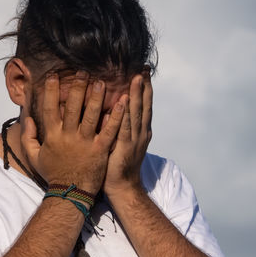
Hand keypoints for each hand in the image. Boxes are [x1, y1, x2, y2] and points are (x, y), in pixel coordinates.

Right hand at [22, 71, 123, 193]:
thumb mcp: (35, 156)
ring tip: (101, 82)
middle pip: (72, 106)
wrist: (71, 194)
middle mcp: (68, 136)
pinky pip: (109, 129)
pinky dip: (116, 115)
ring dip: (96, 97)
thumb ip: (29, 136)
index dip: (51, 91)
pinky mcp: (101, 149)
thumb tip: (28, 118)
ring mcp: (86, 142)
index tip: (53, 76)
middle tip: (82, 72)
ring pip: (91, 115)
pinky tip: (122, 102)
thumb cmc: (53, 174)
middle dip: (77, 87)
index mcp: (52, 135)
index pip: (49, 108)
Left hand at [103, 72, 152, 196]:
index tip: (143, 72)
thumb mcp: (120, 141)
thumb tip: (110, 108)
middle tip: (143, 69)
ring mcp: (134, 140)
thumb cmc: (116, 165)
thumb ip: (118, 125)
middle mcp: (140, 133)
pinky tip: (126, 101)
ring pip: (136, 113)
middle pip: (144, 105)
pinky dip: (126, 113)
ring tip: (137, 78)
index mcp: (140, 131)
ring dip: (137, 95)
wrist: (122, 187)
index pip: (143, 106)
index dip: (145, 89)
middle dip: (144, 87)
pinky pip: (125, 127)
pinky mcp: (124, 147)